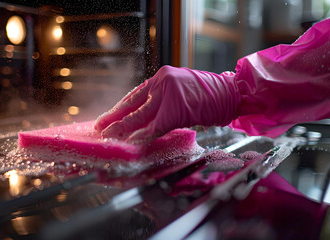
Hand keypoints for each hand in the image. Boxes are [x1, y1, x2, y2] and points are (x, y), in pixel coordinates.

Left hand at [94, 65, 240, 142]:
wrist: (230, 93)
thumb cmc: (208, 94)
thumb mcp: (179, 90)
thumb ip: (161, 99)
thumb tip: (143, 117)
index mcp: (161, 77)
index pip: (134, 95)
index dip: (119, 108)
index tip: (107, 117)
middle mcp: (161, 83)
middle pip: (132, 104)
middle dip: (115, 118)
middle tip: (100, 127)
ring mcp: (168, 95)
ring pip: (140, 116)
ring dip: (124, 128)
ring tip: (110, 136)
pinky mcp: (176, 110)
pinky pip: (155, 127)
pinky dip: (143, 136)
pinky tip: (132, 142)